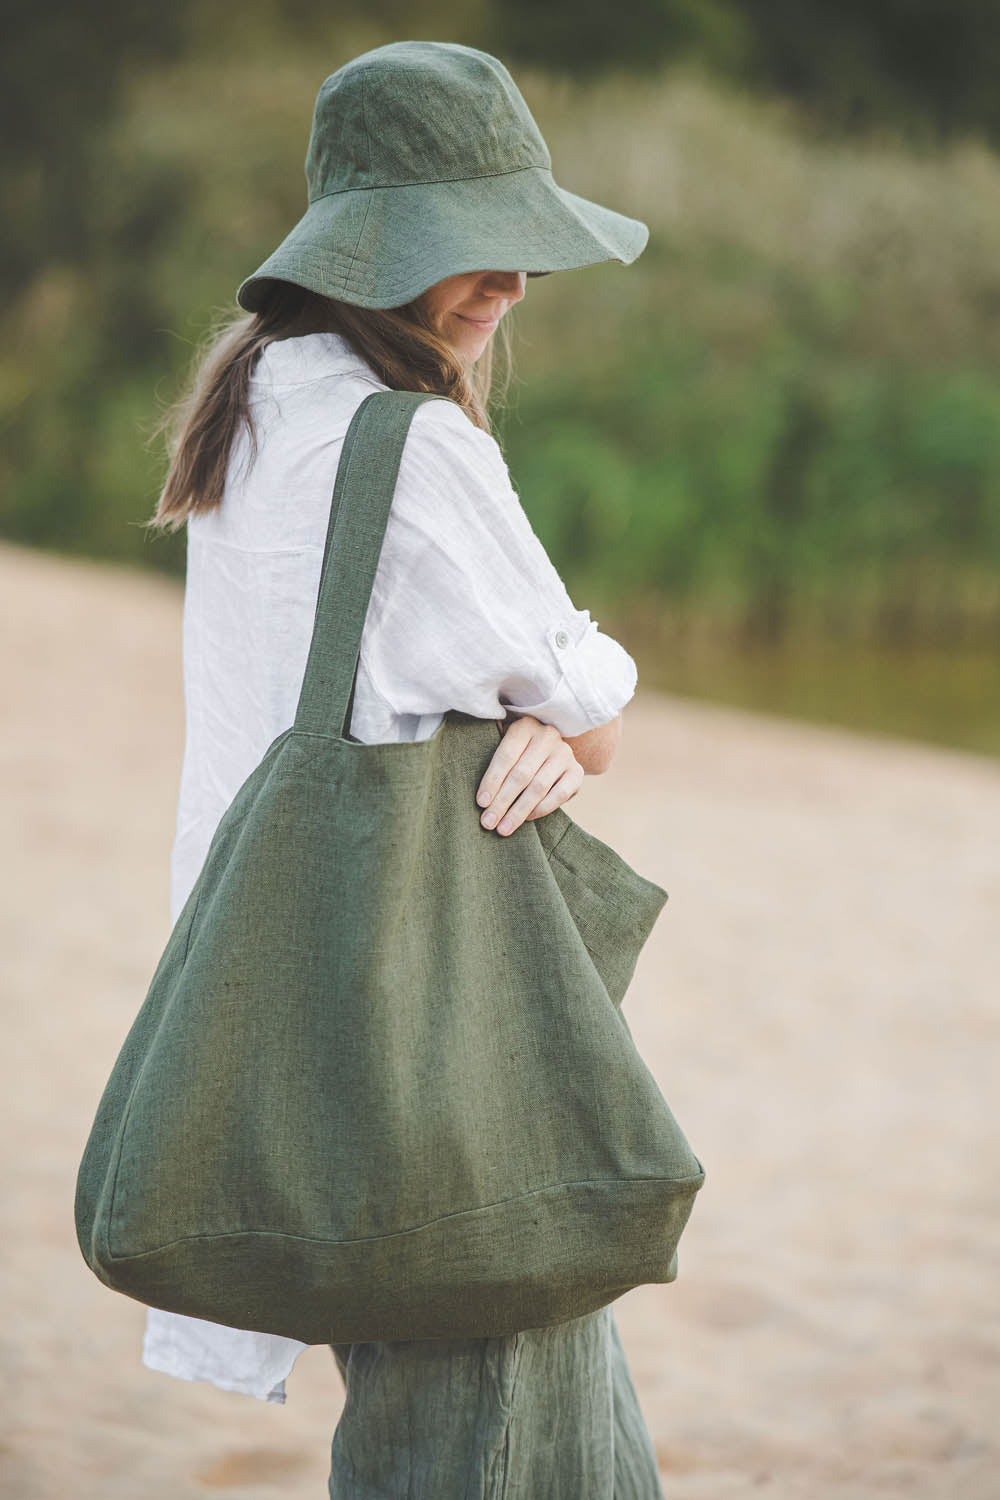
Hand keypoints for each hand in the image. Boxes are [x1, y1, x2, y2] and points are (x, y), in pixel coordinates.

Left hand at [476, 714, 583, 835]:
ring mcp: (565, 753)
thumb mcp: (503, 743)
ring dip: (519, 811)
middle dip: (503, 801)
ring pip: (539, 786)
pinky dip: (542, 809)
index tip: (481, 803)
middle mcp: (547, 736)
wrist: (550, 750)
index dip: (492, 780)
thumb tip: (479, 794)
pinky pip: (560, 794)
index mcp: (525, 726)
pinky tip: (526, 819)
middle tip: (488, 822)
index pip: (506, 755)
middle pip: (522, 774)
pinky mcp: (577, 771)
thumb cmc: (517, 751)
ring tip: (504, 828)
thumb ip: (489, 757)